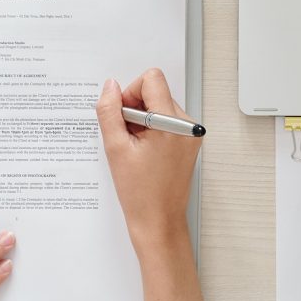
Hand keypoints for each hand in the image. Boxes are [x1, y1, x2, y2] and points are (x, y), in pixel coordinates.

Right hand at [95, 71, 198, 254]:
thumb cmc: (140, 193)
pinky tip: (143, 152)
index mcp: (173, 123)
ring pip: (160, 105)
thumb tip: (110, 87)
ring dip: (143, 120)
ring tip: (135, 148)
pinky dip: (152, 130)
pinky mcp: (189, 142)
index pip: (152, 79)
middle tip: (126, 137)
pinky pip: (167, 120)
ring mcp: (190, 134)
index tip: (123, 116)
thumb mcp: (116, 148)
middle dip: (136, 108)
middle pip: (156, 91)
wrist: (158, 222)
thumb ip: (109, 111)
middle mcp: (188, 125)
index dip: (131, 92)